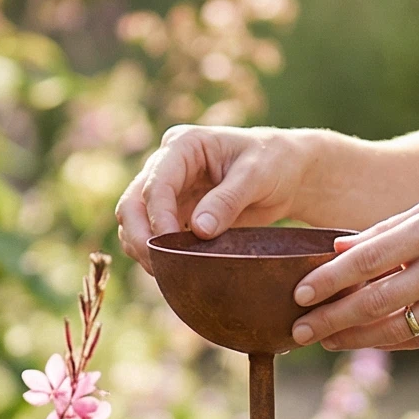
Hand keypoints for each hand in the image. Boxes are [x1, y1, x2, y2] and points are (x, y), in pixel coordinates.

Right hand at [114, 125, 309, 272]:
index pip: (156, 183)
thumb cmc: (274, 163)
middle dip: (139, 237)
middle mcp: (167, 164)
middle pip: (132, 203)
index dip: (160, 217)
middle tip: (158, 267)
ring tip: (166, 273)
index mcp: (183, 145)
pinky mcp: (174, 211)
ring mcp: (168, 189)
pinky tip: (173, 271)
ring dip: (143, 249)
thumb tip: (199, 231)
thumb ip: (227, 200)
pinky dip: (155, 254)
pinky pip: (151, 235)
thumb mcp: (257, 176)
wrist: (286, 174)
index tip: (173, 246)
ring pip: (134, 222)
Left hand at [287, 196, 418, 349]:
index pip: (368, 259)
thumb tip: (339, 247)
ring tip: (325, 339)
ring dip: (353, 338)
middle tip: (299, 329)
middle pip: (374, 300)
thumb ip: (387, 229)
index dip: (330, 279)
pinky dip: (388, 340)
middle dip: (331, 318)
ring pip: (394, 328)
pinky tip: (364, 339)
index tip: (299, 293)